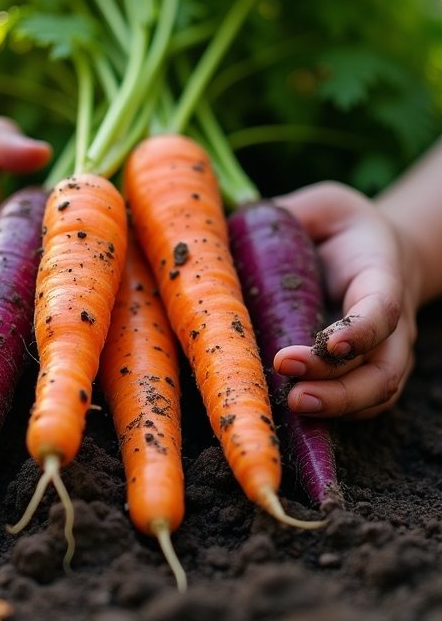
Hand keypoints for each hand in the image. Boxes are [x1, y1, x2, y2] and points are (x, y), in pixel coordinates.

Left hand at [271, 182, 420, 419]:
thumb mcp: (322, 206)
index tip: (331, 343)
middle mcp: (393, 324)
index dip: (361, 330)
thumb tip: (226, 224)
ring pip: (376, 395)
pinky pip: (360, 404)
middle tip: (294, 391)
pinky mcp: (365, 372)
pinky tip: (295, 414)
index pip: (381, 310)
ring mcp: (384, 353)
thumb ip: (289, 214)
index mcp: (382, 276)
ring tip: (292, 407)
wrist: (377, 250)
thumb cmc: (342, 228)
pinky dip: (333, 414)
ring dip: (335, 407)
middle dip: (341, 387)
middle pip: (383, 370)